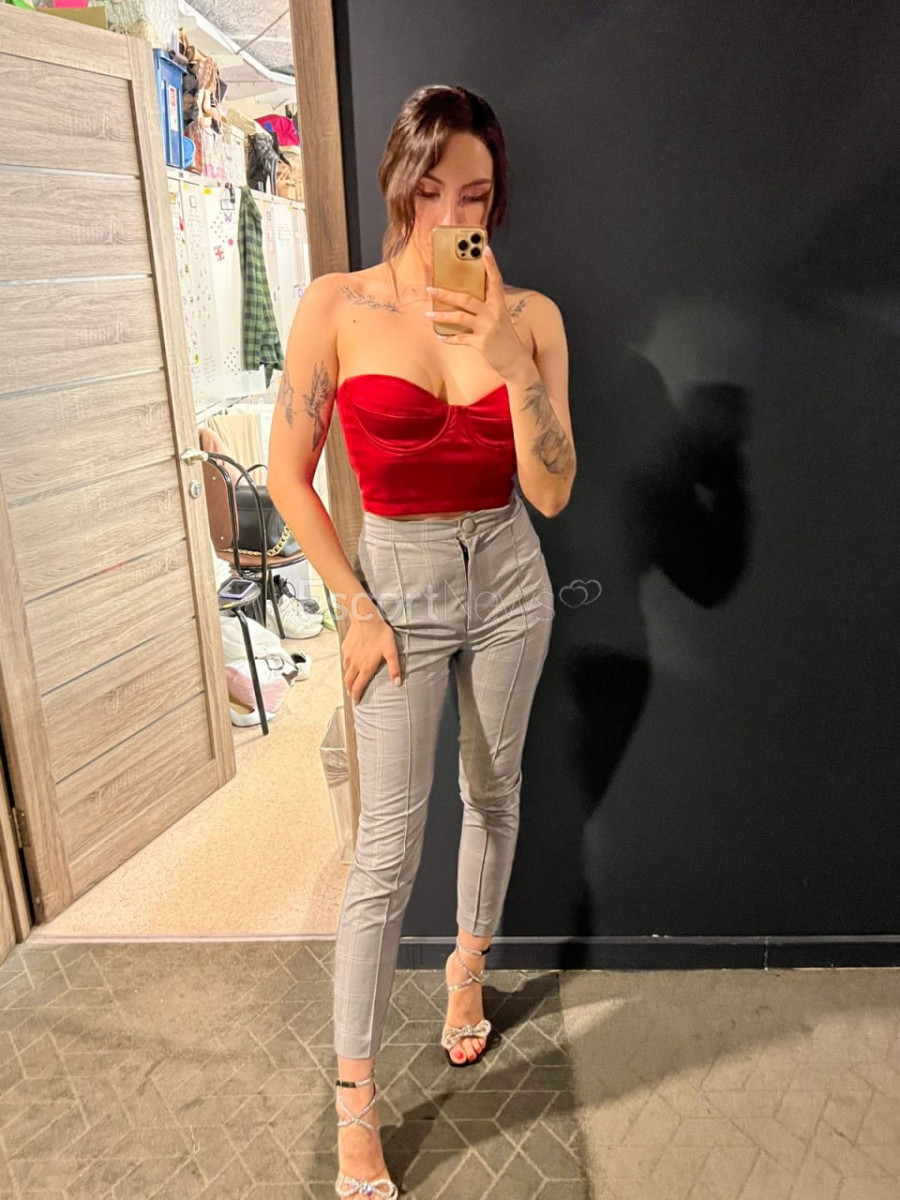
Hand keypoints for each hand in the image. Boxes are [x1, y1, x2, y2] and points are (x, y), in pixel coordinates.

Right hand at [341, 601, 401, 702]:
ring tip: (351, 681)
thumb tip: (397, 683)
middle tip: (352, 695)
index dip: (356, 696)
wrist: (365, 619)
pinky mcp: (345, 648)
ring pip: (346, 672)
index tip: (355, 702)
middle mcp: (355, 664)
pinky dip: (347, 666)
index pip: (358, 686)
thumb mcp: (391, 651)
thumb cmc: (380, 634)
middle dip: (350, 690)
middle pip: (349, 682)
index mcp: (366, 667)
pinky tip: (350, 663)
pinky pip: (345, 660)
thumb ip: (394, 668)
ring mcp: (348, 656)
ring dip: (348, 679)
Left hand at [424, 246, 530, 379]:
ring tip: (428, 314)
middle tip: (430, 288)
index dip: (491, 265)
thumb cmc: (505, 338)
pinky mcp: (481, 343)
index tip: (485, 249)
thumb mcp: (500, 318)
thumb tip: (466, 298)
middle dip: (445, 293)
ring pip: (460, 317)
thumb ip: (487, 306)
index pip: (496, 280)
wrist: (516, 362)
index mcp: (499, 305)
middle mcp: (493, 314)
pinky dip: (450, 338)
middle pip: (466, 299)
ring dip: (441, 315)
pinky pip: (461, 339)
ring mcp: (487, 328)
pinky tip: (441, 337)